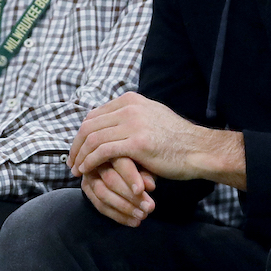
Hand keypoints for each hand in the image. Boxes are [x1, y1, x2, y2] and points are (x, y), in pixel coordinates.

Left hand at [68, 93, 245, 187]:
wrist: (199, 150)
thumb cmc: (177, 139)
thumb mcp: (152, 117)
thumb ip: (131, 117)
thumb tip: (111, 124)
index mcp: (131, 100)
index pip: (94, 114)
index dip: (82, 133)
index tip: (77, 148)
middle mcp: (130, 108)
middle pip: (89, 125)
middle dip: (76, 145)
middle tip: (71, 161)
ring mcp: (133, 124)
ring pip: (93, 138)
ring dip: (80, 155)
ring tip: (76, 169)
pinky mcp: (137, 143)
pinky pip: (102, 151)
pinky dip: (90, 162)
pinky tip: (86, 170)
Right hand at [81, 157, 155, 225]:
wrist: (125, 165)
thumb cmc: (140, 162)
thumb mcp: (146, 165)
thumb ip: (146, 173)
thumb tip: (150, 186)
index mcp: (112, 148)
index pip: (120, 162)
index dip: (132, 176)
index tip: (148, 189)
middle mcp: (96, 160)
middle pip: (110, 179)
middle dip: (131, 196)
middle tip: (149, 207)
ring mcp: (89, 175)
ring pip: (103, 194)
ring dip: (125, 207)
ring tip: (143, 216)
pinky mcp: (86, 188)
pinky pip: (100, 206)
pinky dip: (118, 216)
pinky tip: (133, 221)